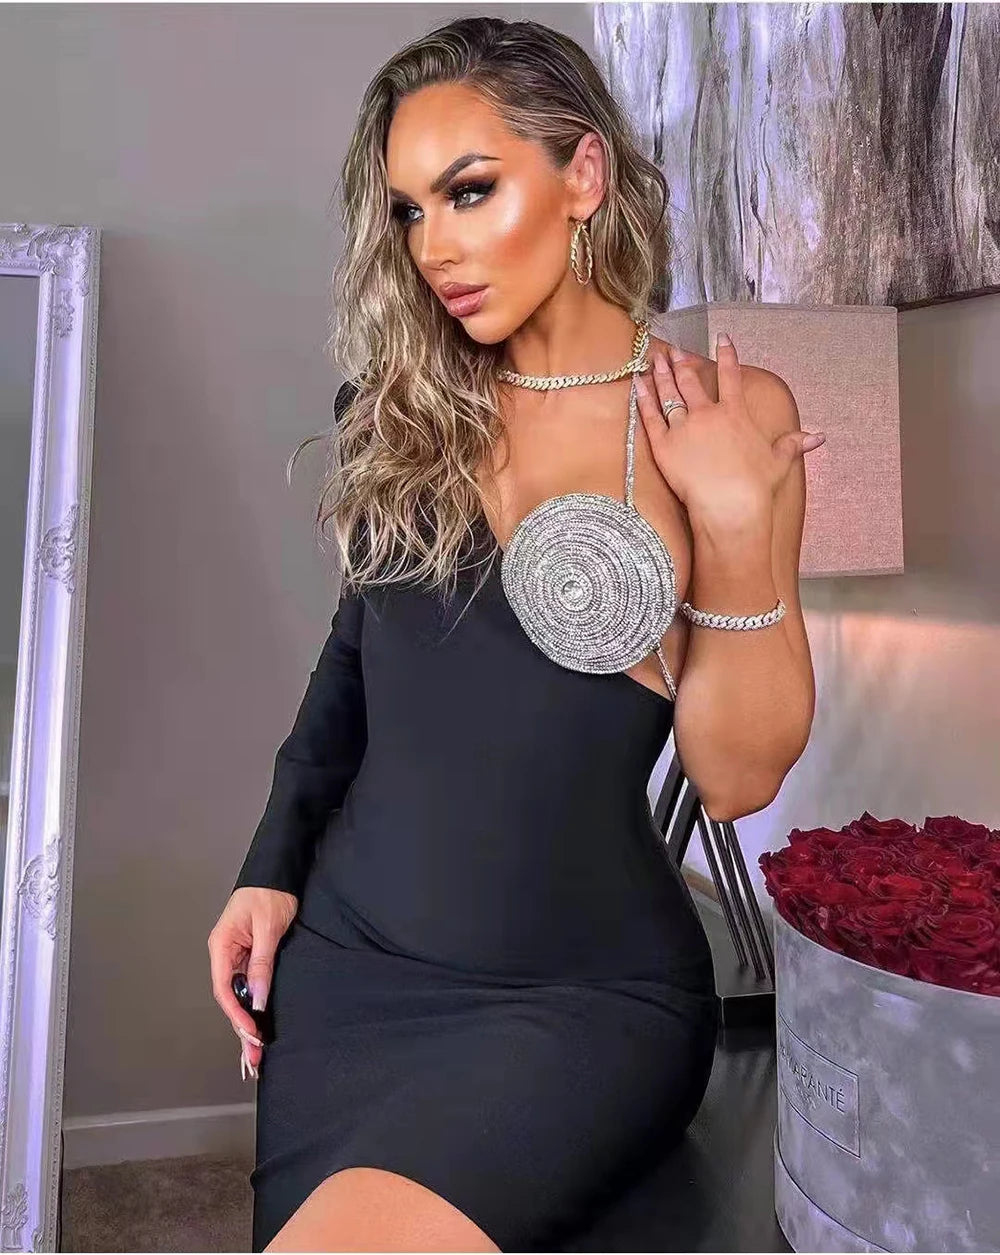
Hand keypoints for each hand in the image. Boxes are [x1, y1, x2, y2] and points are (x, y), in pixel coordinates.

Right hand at [207, 886, 296, 1078]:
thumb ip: (262, 964)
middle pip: (230, 998)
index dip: (236, 1013)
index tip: (251, 1031)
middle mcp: (224, 954)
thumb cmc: (269, 891)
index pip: (224, 988)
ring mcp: (236, 956)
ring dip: (247, 1021)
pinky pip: (248, 986)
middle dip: (241, 1028)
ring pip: (238, 996)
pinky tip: (257, 1025)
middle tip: (252, 1057)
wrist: (278, 872)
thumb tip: (257, 997)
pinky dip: (253, 1006)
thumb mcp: (268, 928)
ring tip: (254, 1051)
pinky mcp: (250, 956)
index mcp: (221, 945)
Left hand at [634, 335, 825, 525]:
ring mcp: (684, 427)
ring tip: (656, 360)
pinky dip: (643, 397)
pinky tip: (638, 383)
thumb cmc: (755, 486)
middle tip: (676, 352)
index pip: (731, 375)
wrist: (729, 505)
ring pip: (669, 393)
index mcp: (735, 413)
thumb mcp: (779, 461)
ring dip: (662, 374)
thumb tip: (818, 437)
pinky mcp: (663, 445)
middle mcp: (708, 414)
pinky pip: (650, 415)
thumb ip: (794, 444)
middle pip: (692, 381)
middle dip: (683, 363)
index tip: (722, 338)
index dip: (727, 354)